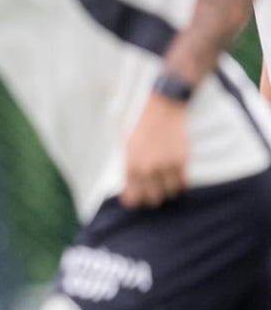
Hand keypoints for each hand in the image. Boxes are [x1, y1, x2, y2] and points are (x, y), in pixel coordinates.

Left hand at [120, 93, 188, 207]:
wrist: (163, 108)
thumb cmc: (142, 124)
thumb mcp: (126, 145)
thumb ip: (128, 165)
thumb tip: (129, 184)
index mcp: (130, 165)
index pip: (132, 197)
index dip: (134, 201)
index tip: (137, 200)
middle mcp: (147, 169)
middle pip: (152, 198)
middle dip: (152, 198)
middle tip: (153, 194)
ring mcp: (166, 166)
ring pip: (169, 193)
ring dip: (167, 191)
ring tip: (165, 185)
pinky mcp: (182, 160)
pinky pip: (182, 182)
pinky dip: (180, 183)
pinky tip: (177, 179)